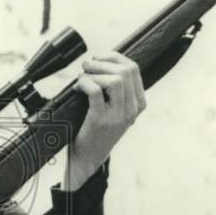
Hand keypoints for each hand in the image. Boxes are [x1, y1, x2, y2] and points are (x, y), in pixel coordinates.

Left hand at [64, 51, 146, 189]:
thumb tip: (101, 59)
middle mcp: (132, 110)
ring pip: (114, 79)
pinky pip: (95, 91)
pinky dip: (84, 83)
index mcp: (138, 103)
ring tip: (82, 77)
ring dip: (94, 72)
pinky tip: (77, 88)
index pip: (134, 69)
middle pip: (125, 71)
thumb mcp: (115, 108)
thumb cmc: (97, 128)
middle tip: (87, 66)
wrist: (88, 157)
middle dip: (103, 62)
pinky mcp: (100, 120)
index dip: (114, 57)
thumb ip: (115, 89)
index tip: (99, 59)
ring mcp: (118, 116)